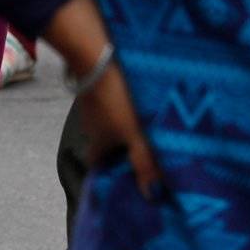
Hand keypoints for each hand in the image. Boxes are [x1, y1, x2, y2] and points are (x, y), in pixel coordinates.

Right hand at [43, 0, 159, 197]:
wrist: (100, 54)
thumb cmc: (120, 101)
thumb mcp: (138, 136)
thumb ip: (145, 165)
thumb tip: (153, 196)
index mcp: (99, 144)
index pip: (100, 167)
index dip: (111, 175)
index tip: (128, 180)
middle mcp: (93, 127)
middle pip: (109, 145)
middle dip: (125, 150)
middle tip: (149, 152)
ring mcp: (95, 104)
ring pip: (113, 122)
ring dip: (129, 127)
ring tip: (156, 127)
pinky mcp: (103, 85)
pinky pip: (116, 103)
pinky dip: (128, 107)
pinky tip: (147, 103)